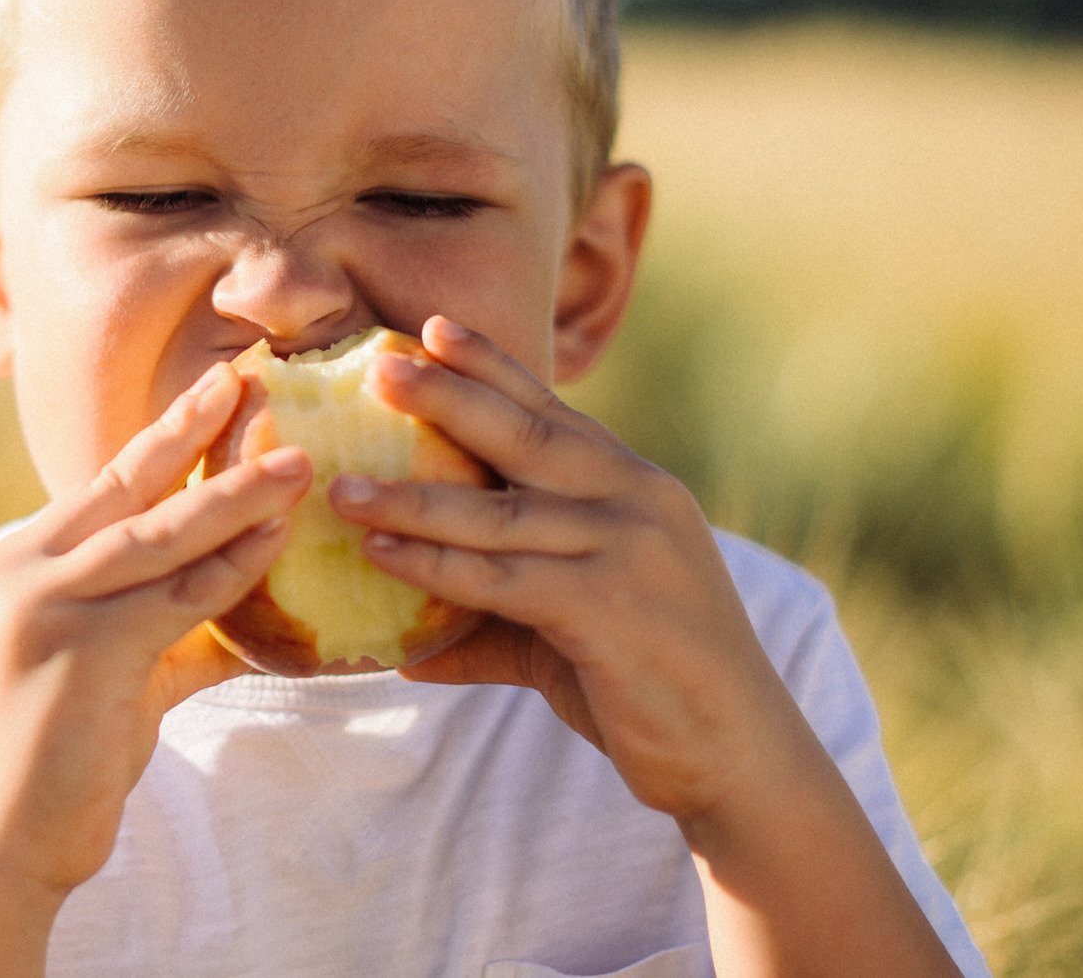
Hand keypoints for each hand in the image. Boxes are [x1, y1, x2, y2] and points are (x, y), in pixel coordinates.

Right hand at [0, 361, 306, 910]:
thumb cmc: (48, 768)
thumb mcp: (108, 681)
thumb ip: (169, 638)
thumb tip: (249, 625)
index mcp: (15, 566)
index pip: (102, 487)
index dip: (163, 438)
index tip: (215, 391)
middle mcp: (19, 571)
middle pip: (126, 485)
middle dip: (195, 430)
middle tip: (252, 378)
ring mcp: (45, 607)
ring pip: (159, 534)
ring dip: (235, 495)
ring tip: (297, 462)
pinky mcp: (81, 651)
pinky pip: (177, 599)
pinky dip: (233, 572)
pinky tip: (278, 547)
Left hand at [327, 315, 811, 822]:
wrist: (739, 754)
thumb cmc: (653, 685)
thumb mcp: (573, 630)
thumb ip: (497, 621)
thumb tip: (405, 646)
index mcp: (636, 487)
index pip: (553, 411)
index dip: (492, 367)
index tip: (433, 328)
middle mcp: (638, 500)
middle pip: (524, 435)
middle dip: (447, 397)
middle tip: (378, 369)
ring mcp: (628, 549)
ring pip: (501, 510)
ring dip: (413, 497)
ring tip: (343, 485)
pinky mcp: (610, 607)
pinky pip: (503, 579)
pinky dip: (436, 566)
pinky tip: (381, 555)